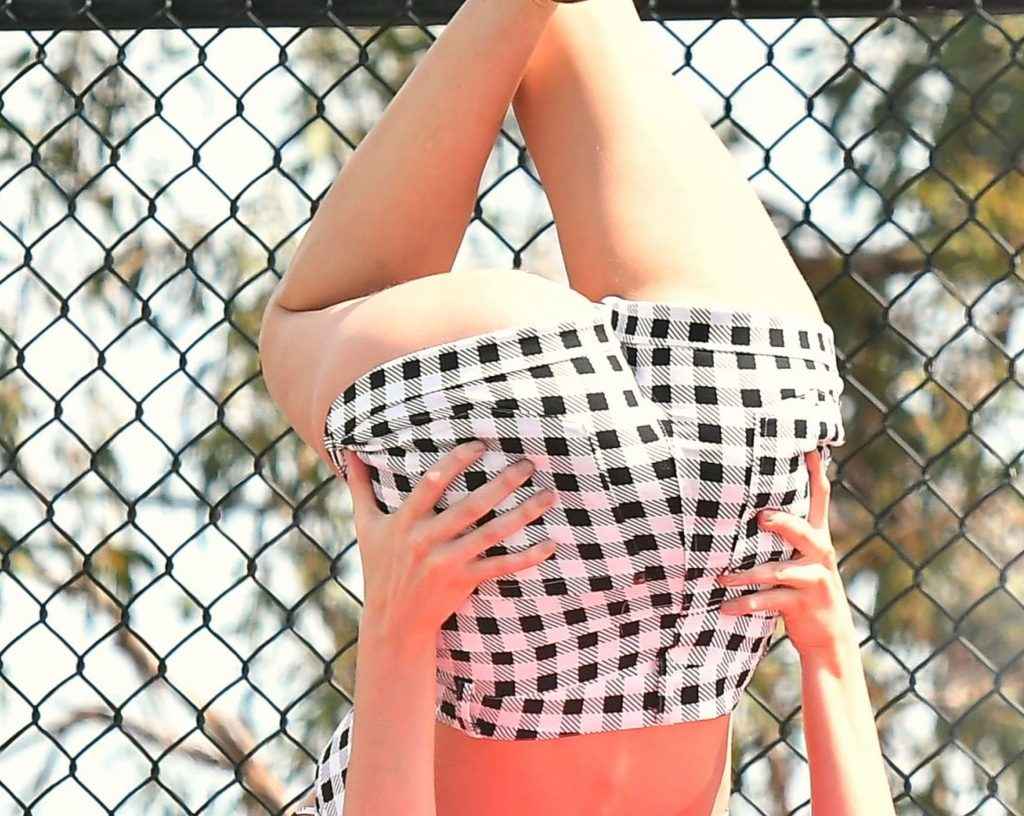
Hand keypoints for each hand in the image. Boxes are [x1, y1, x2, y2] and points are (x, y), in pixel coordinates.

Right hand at [342, 441, 558, 641]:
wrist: (392, 622)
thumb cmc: (380, 567)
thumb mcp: (366, 526)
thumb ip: (360, 486)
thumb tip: (348, 450)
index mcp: (405, 522)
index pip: (430, 484)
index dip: (456, 462)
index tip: (481, 444)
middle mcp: (427, 541)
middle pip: (470, 507)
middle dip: (502, 483)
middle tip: (529, 462)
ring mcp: (447, 562)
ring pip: (491, 534)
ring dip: (523, 514)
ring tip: (549, 494)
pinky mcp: (464, 581)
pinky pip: (500, 567)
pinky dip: (527, 557)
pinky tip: (551, 543)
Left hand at [715, 447, 854, 657]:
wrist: (829, 639)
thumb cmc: (803, 590)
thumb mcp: (799, 558)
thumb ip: (784, 533)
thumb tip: (751, 502)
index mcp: (816, 538)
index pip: (820, 498)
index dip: (816, 472)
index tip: (809, 446)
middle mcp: (819, 554)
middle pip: (803, 531)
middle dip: (783, 523)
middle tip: (761, 516)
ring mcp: (813, 580)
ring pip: (778, 571)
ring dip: (745, 574)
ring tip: (720, 576)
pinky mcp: (803, 605)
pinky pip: (769, 601)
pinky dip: (745, 603)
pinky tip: (724, 606)